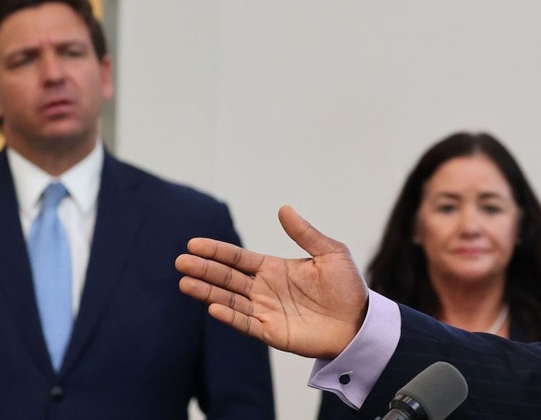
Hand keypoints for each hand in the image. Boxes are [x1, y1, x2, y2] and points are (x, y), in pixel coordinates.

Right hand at [176, 205, 367, 358]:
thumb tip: (283, 208)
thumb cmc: (347, 287)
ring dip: (207, 292)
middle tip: (181, 261)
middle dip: (205, 269)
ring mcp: (266, 311)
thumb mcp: (330, 253)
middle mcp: (265, 289)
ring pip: (229, 300)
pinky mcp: (272, 332)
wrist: (360, 322)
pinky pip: (245, 323)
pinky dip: (229, 316)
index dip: (217, 251)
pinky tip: (213, 307)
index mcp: (275, 268)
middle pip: (227, 277)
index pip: (239, 258)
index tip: (194, 244)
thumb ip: (305, 234)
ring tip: (185, 282)